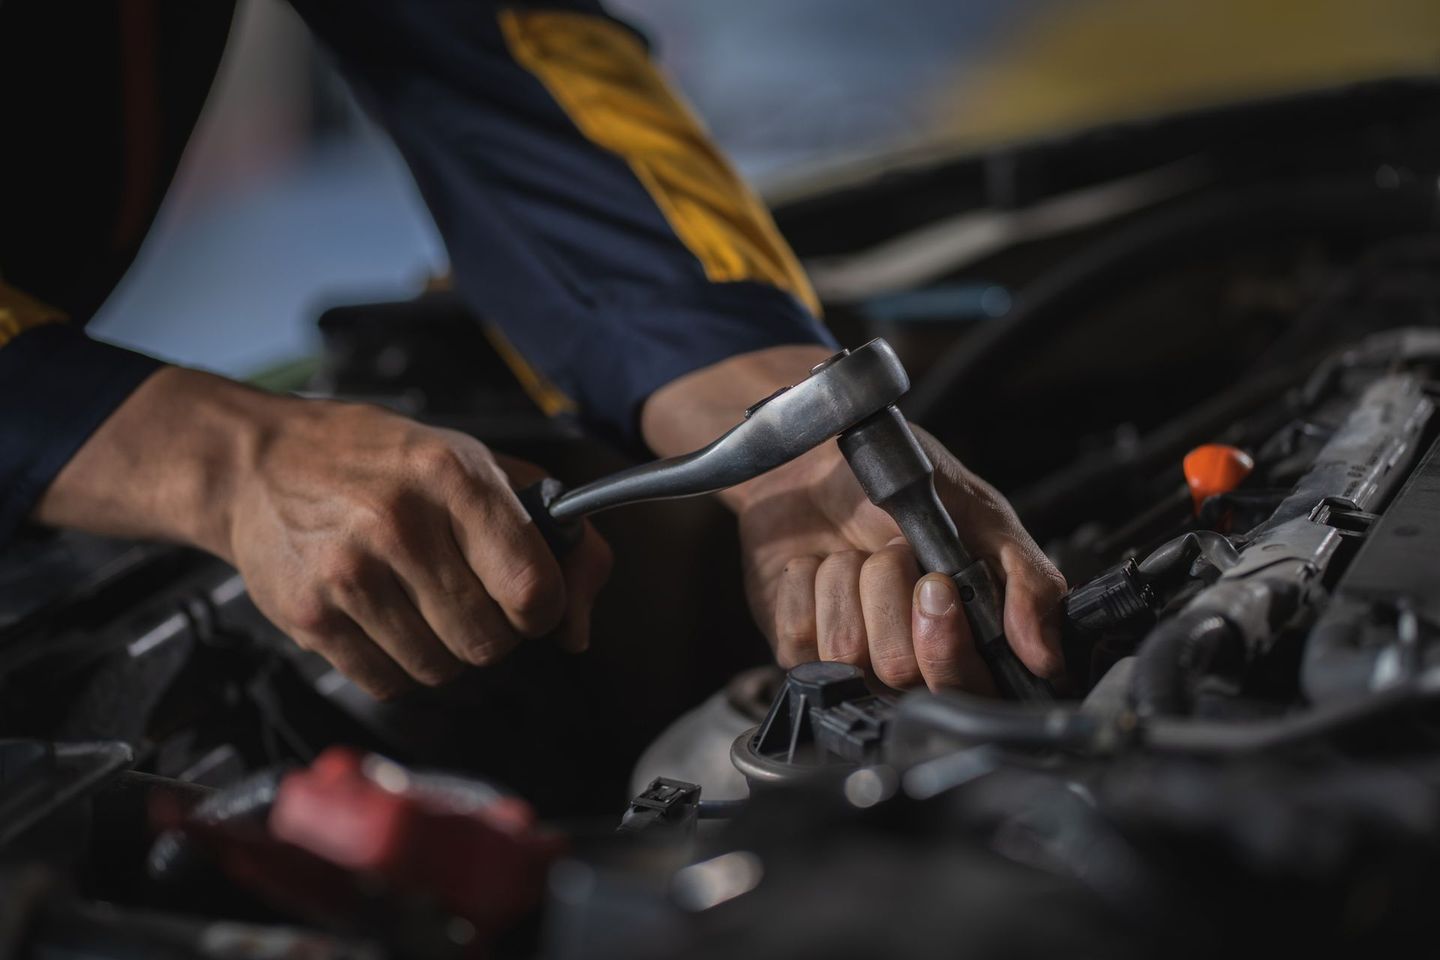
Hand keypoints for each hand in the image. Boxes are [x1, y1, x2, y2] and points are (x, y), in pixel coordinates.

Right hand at [36, 367, 611, 698]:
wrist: (261, 463)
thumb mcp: (481, 465)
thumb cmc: (383, 462)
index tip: (530, 600)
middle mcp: (401, 525)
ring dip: (444, 651)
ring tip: (420, 602)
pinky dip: (399, 666)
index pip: (533, 589)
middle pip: (490, 642)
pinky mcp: (310, 615)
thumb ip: (557, 536)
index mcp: (455, 478)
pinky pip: (389, 683)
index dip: (544, 609)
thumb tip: (579, 627)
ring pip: (442, 670)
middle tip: (469, 598)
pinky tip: (384, 619)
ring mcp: (350, 573)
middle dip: (494, 631)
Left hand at [641, 345, 1064, 693]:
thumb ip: (1027, 582)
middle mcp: (908, 660)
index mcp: (964, 640)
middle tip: (893, 553)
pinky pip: (797, 633)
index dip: (948, 645)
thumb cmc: (903, 485)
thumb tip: (1045, 657)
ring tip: (853, 554)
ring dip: (847, 580)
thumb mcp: (984, 516)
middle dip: (891, 595)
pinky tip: (815, 564)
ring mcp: (848, 658)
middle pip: (902, 673)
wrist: (819, 461)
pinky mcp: (795, 647)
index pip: (968, 691)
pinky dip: (805, 582)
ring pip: (846, 651)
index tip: (936, 584)